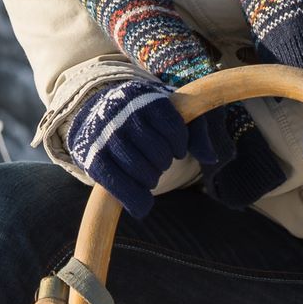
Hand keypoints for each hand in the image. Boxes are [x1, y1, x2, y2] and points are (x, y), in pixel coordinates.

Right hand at [65, 77, 187, 215]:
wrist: (98, 112)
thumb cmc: (144, 116)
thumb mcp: (173, 113)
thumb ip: (196, 131)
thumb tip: (211, 158)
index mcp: (144, 98)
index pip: (173, 129)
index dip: (179, 145)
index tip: (176, 149)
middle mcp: (121, 114)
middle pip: (158, 153)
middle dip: (163, 163)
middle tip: (158, 161)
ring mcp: (104, 136)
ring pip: (140, 170)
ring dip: (150, 180)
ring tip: (148, 174)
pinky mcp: (91, 158)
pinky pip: (117, 185)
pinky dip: (134, 199)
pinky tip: (143, 205)